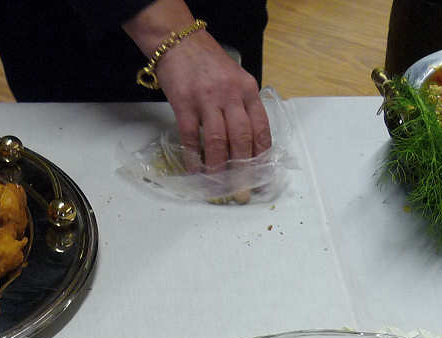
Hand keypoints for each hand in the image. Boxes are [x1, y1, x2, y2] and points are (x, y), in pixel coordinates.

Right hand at [123, 0, 271, 171]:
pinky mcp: (184, 104)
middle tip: (242, 189)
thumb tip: (246, 143)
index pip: (261, 128)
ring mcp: (207, 100)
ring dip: (218, 166)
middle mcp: (230, 95)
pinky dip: (193, 158)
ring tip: (218, 184)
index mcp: (248, 89)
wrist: (179, 42)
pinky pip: (191, 138)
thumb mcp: (235, 78)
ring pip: (218, 141)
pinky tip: (196, 171)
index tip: (262, 174)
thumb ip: (243, 105)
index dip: (262, 155)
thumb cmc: (208, 62)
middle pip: (242, 138)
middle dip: (243, 168)